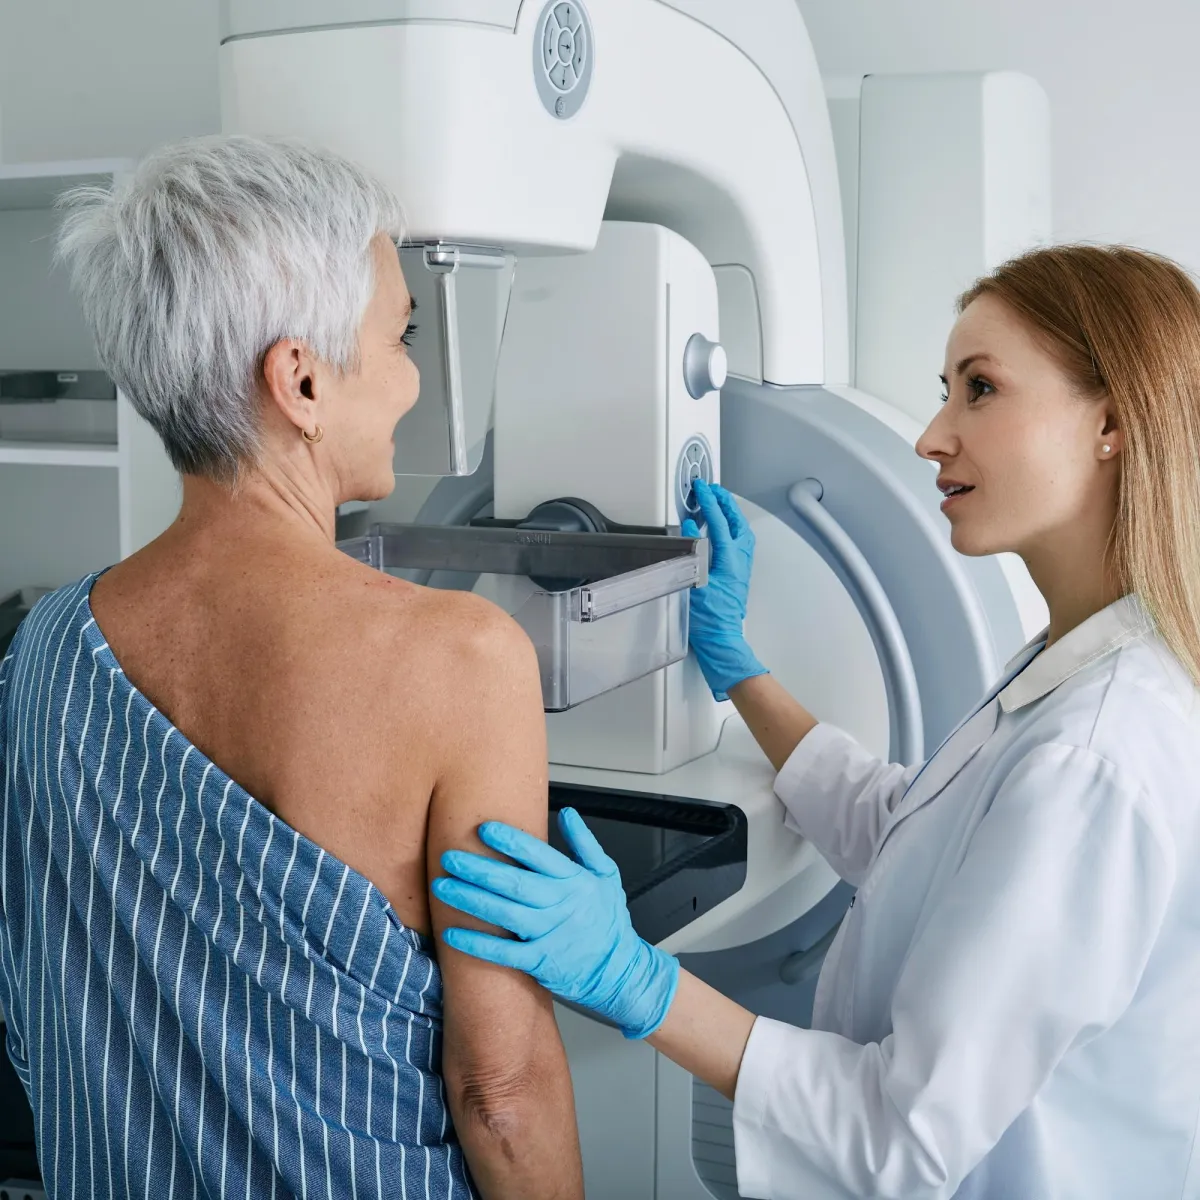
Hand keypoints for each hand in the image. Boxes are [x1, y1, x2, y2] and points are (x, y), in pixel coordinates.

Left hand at [432, 809, 679, 1039]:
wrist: (620, 971)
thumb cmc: (609, 921)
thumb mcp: (607, 875)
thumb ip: (586, 843)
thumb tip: (568, 813)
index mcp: (575, 881)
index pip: (539, 855)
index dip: (511, 841)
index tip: (484, 828)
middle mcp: (561, 906)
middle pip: (514, 883)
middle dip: (478, 869)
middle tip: (449, 856)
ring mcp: (550, 935)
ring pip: (504, 914)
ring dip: (470, 900)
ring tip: (442, 887)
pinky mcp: (540, 962)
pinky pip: (504, 953)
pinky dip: (478, 944)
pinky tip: (452, 933)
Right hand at [681, 480, 767, 699]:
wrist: (721, 640)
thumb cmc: (709, 619)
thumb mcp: (694, 582)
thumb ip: (693, 552)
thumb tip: (693, 530)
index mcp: (730, 560)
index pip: (720, 522)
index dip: (710, 502)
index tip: (702, 489)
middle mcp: (740, 561)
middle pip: (736, 522)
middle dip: (725, 503)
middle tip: (713, 490)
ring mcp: (741, 567)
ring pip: (741, 532)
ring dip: (730, 515)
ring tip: (719, 504)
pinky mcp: (738, 574)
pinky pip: (739, 542)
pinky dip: (731, 528)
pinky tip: (722, 530)